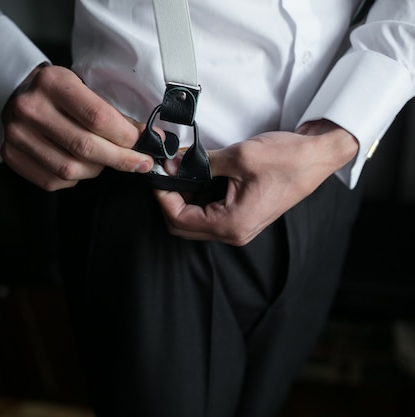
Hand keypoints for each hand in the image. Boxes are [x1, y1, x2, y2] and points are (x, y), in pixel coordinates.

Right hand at [1, 65, 153, 190]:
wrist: (15, 94)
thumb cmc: (57, 92)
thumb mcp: (82, 87)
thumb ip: (110, 113)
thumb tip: (144, 137)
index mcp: (51, 83)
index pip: (97, 117)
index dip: (125, 136)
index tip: (142, 143)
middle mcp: (30, 109)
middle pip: (85, 146)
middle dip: (120, 159)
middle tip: (139, 163)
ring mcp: (17, 135)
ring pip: (70, 169)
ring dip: (97, 169)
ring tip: (105, 160)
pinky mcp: (12, 155)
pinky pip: (54, 180)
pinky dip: (75, 178)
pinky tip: (80, 165)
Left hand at [154, 120, 358, 244]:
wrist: (318, 157)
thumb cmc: (288, 159)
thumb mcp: (239, 157)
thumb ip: (201, 163)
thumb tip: (173, 163)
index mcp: (232, 224)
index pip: (179, 220)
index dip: (162, 197)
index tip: (158, 175)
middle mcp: (234, 232)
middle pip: (182, 226)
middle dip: (168, 200)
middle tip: (165, 174)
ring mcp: (238, 227)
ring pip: (194, 221)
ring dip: (181, 199)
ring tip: (178, 172)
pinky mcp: (242, 216)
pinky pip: (208, 215)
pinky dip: (196, 198)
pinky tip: (194, 177)